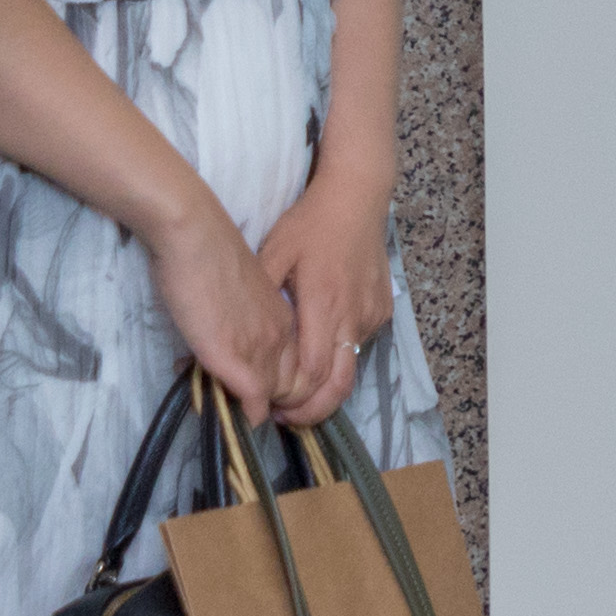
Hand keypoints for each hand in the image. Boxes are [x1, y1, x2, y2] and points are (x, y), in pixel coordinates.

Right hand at [144, 193, 290, 414]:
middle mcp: (281, 334)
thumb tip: (228, 337)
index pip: (298, 367)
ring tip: (221, 403)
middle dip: (271, 402)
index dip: (277, 384)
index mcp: (284, 317)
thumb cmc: (208, 252)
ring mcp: (261, 346)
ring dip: (251, 407)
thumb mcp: (239, 291)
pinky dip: (240, 411)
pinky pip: (252, 400)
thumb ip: (243, 318)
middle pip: (293, 388)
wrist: (194, 233)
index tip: (250, 387)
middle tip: (236, 402)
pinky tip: (219, 407)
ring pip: (274, 397)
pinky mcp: (236, 356)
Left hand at [251, 172, 393, 426]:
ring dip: (326, 388)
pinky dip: (339, 358)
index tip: (270, 408)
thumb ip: (260, 296)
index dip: (293, 399)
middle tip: (285, 419)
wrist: (358, 196)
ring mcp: (372, 315)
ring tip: (296, 393)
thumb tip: (233, 332)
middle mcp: (353, 316)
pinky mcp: (382, 310)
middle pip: (339, 386)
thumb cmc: (311, 223)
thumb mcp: (275, 253)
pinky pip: (360, 345)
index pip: (313, 372)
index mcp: (324, 304)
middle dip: (313, 412)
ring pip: (350, 368)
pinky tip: (317, 352)